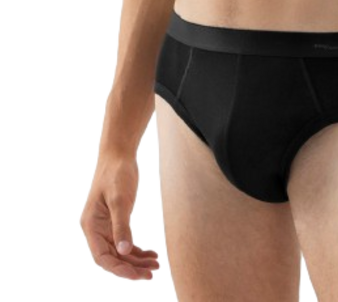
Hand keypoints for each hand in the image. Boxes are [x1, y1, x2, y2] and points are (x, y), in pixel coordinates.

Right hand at [79, 154, 160, 281]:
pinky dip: (137, 250)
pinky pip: (125, 242)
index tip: (137, 275)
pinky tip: (152, 254)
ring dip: (136, 261)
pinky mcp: (115, 221)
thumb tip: (123, 251)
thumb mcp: (120, 199)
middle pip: (112, 258)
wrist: (119, 154)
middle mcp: (95, 230)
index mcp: (91, 226)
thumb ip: (121, 226)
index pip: (102, 258)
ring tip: (156, 265)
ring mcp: (105, 226)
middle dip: (131, 268)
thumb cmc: (117, 173)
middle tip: (151, 274)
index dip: (119, 269)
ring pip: (120, 252)